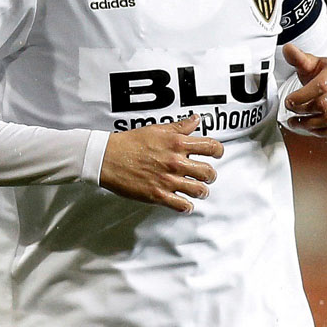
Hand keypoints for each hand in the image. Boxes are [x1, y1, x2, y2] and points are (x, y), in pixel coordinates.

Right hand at [99, 116, 225, 212]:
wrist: (108, 157)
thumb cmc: (130, 142)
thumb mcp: (157, 129)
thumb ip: (179, 127)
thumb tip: (195, 120)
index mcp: (177, 143)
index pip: (210, 147)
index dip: (218, 151)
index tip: (218, 153)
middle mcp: (176, 162)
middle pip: (208, 172)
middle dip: (211, 175)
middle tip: (207, 175)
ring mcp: (168, 180)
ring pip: (199, 190)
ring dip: (202, 191)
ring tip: (199, 190)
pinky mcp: (158, 195)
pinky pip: (182, 205)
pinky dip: (188, 206)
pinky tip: (186, 203)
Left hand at [281, 43, 326, 136]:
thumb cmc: (320, 73)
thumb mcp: (309, 63)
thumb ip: (297, 58)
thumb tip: (287, 48)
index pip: (320, 87)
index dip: (300, 97)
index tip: (288, 102)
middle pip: (323, 105)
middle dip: (302, 111)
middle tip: (291, 112)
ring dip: (309, 125)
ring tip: (296, 122)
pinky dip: (323, 132)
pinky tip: (311, 128)